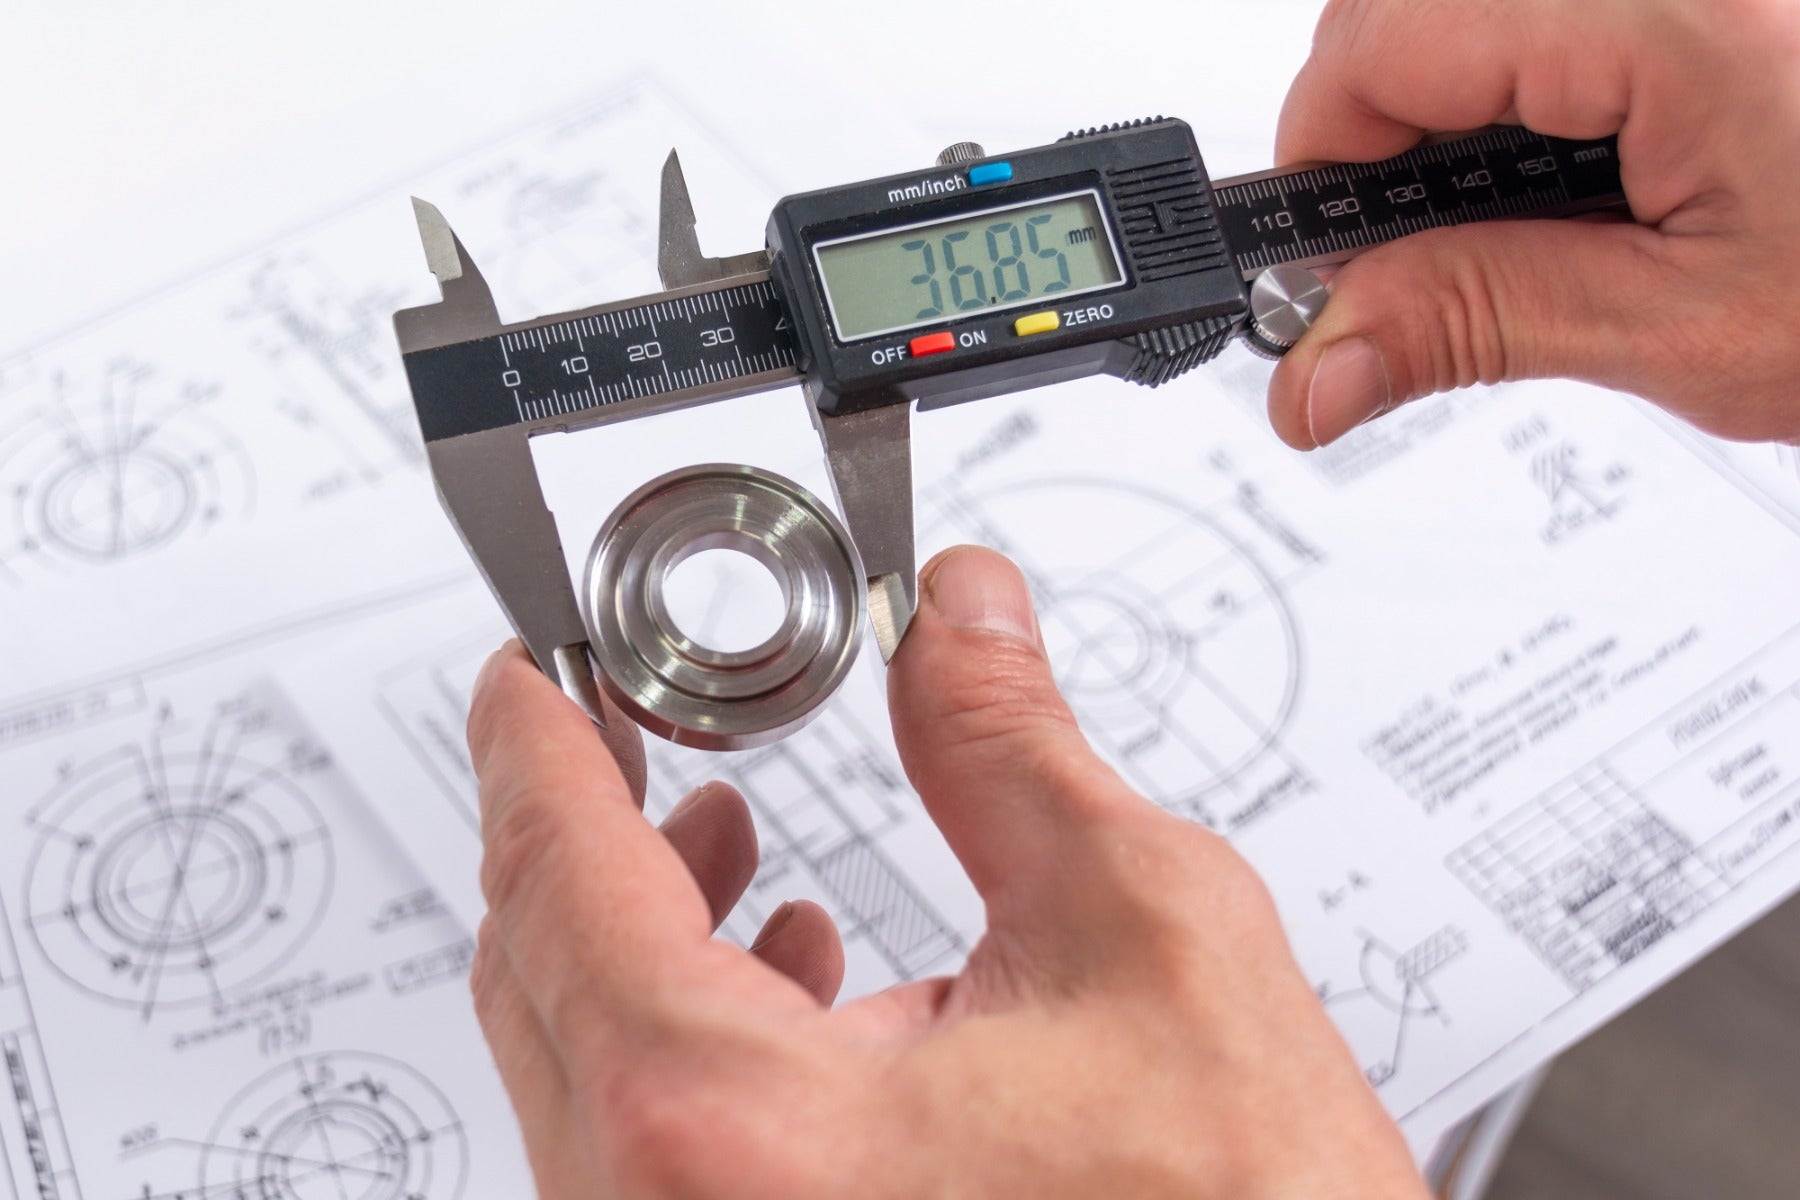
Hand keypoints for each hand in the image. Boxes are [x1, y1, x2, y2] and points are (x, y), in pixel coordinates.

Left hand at [466, 547, 1427, 1198]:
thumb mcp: (1142, 931)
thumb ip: (1009, 747)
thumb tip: (958, 621)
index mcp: (734, 1130)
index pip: (563, 879)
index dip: (537, 743)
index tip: (533, 675)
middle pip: (541, 974)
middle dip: (583, 824)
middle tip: (623, 724)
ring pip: (585, 1066)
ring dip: (638, 928)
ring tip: (717, 830)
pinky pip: (647, 1149)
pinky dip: (691, 1035)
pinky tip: (797, 970)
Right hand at [1266, 0, 1799, 448]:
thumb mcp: (1684, 329)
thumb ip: (1476, 323)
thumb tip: (1316, 366)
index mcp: (1678, 16)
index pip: (1381, 43)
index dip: (1319, 162)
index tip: (1320, 265)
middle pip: (1398, 8)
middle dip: (1369, 136)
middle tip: (1403, 259)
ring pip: (1449, 5)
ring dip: (1435, 112)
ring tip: (1499, 221)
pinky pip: (1527, 12)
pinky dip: (1501, 87)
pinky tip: (1557, 166)